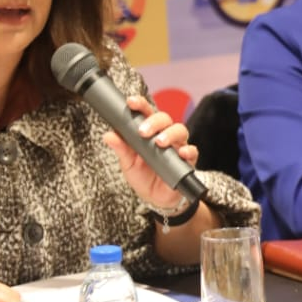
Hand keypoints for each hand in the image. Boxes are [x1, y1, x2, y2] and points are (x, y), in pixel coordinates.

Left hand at [101, 94, 197, 210]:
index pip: (146, 112)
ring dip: (170, 134)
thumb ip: (121, 148)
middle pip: (165, 118)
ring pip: (180, 130)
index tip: (131, 102)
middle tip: (143, 132)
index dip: (140, 104)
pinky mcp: (187, 161)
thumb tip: (108, 135)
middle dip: (154, 122)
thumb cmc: (142, 176)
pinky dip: (188, 150)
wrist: (155, 199)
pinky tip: (181, 153)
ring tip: (160, 143)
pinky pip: (192, 151)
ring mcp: (177, 146)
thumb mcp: (127, 163)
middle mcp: (165, 135)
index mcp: (149, 132)